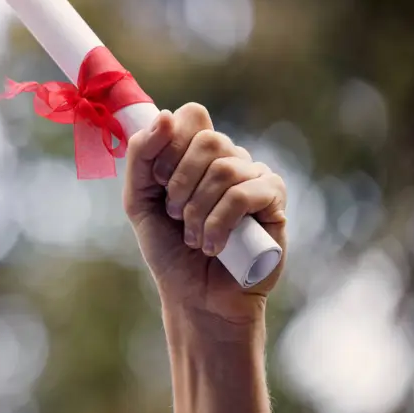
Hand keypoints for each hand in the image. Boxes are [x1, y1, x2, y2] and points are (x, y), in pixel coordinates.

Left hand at [123, 103, 286, 327]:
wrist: (195, 296)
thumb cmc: (169, 249)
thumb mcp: (139, 201)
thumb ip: (141, 157)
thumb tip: (166, 116)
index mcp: (196, 154)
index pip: (191, 115)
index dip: (170, 143)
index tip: (157, 180)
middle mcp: (229, 159)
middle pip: (208, 139)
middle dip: (180, 181)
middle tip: (174, 214)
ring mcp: (254, 177)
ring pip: (224, 168)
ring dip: (197, 209)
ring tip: (192, 238)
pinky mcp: (274, 202)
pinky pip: (245, 193)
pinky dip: (219, 222)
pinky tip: (214, 245)